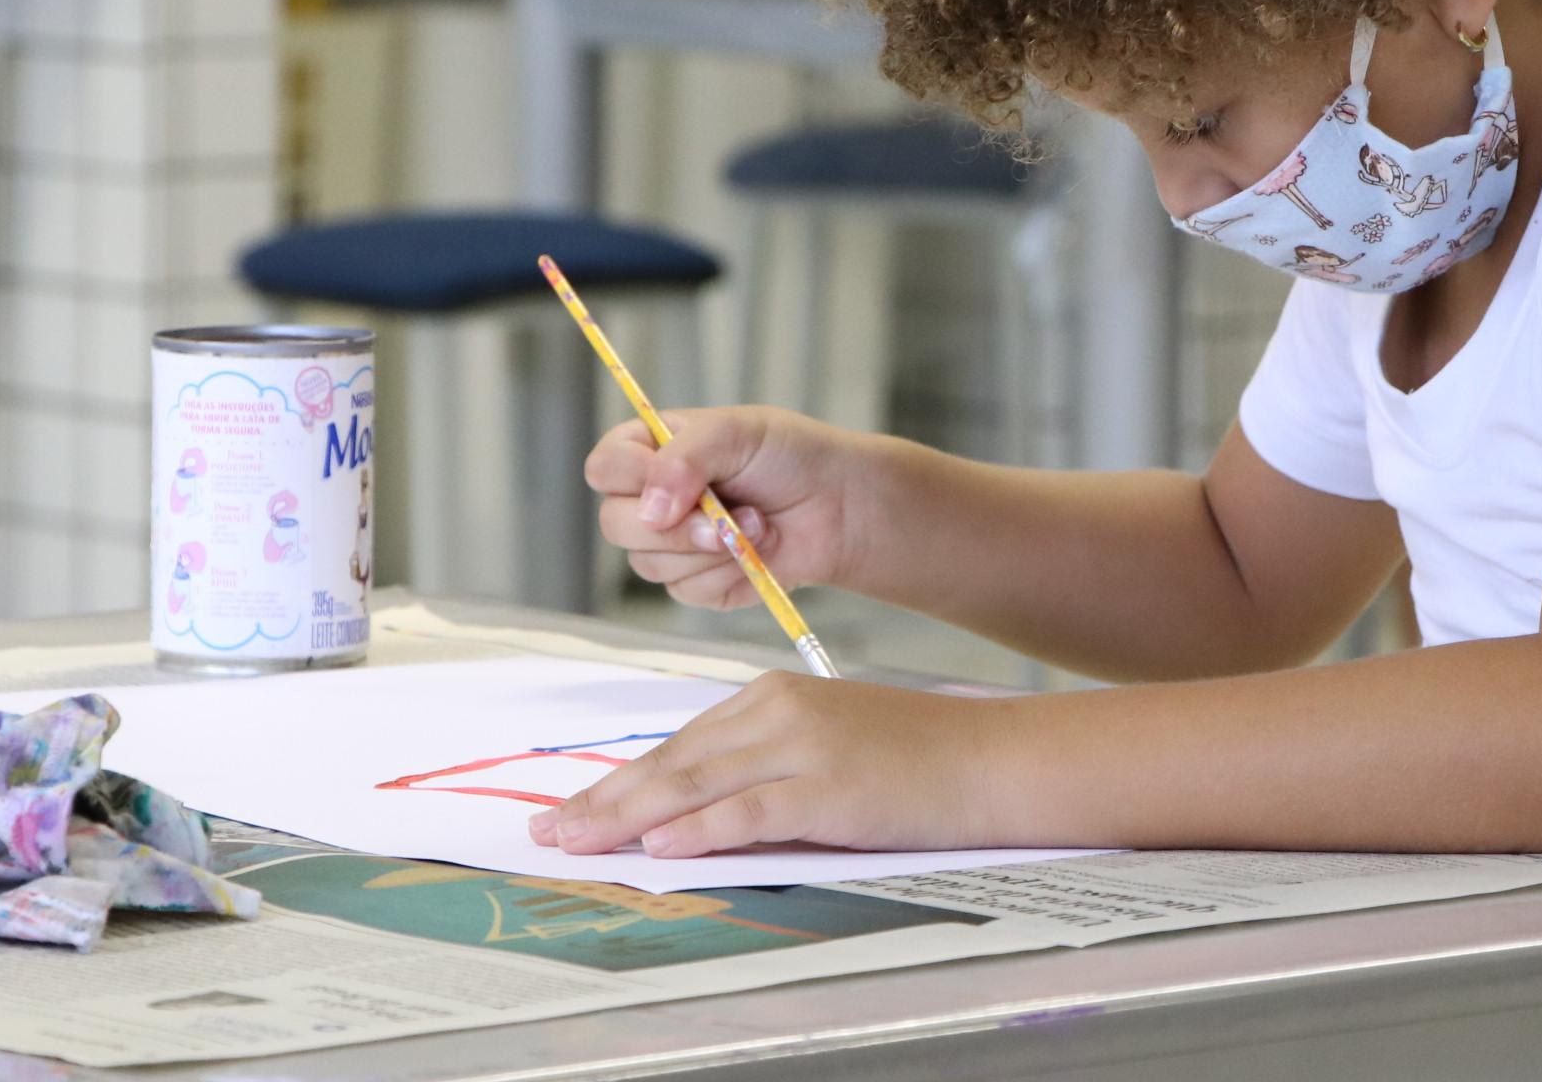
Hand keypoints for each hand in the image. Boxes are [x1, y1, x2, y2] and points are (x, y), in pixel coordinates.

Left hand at [526, 672, 1007, 857]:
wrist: (989, 759)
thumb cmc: (915, 759)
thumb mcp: (827, 744)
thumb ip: (762, 766)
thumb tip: (692, 813)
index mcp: (774, 697)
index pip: (680, 744)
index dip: (621, 780)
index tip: (575, 806)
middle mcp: (780, 712)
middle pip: (674, 762)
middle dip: (606, 800)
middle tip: (552, 829)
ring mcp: (803, 747)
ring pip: (697, 783)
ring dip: (631, 817)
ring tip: (581, 839)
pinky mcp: (828, 788)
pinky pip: (750, 810)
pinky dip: (702, 828)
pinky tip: (663, 844)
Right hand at [585, 405, 877, 607]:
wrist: (839, 506)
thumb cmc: (790, 456)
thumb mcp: (737, 431)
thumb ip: (685, 457)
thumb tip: (650, 509)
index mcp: (651, 449)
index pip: (604, 467)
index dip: (631, 477)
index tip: (679, 481)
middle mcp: (651, 498)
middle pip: (614, 525)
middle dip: (676, 526)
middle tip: (724, 515)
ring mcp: (670, 544)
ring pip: (649, 565)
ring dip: (711, 548)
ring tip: (756, 522)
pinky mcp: (695, 583)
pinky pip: (687, 592)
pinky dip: (727, 573)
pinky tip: (757, 551)